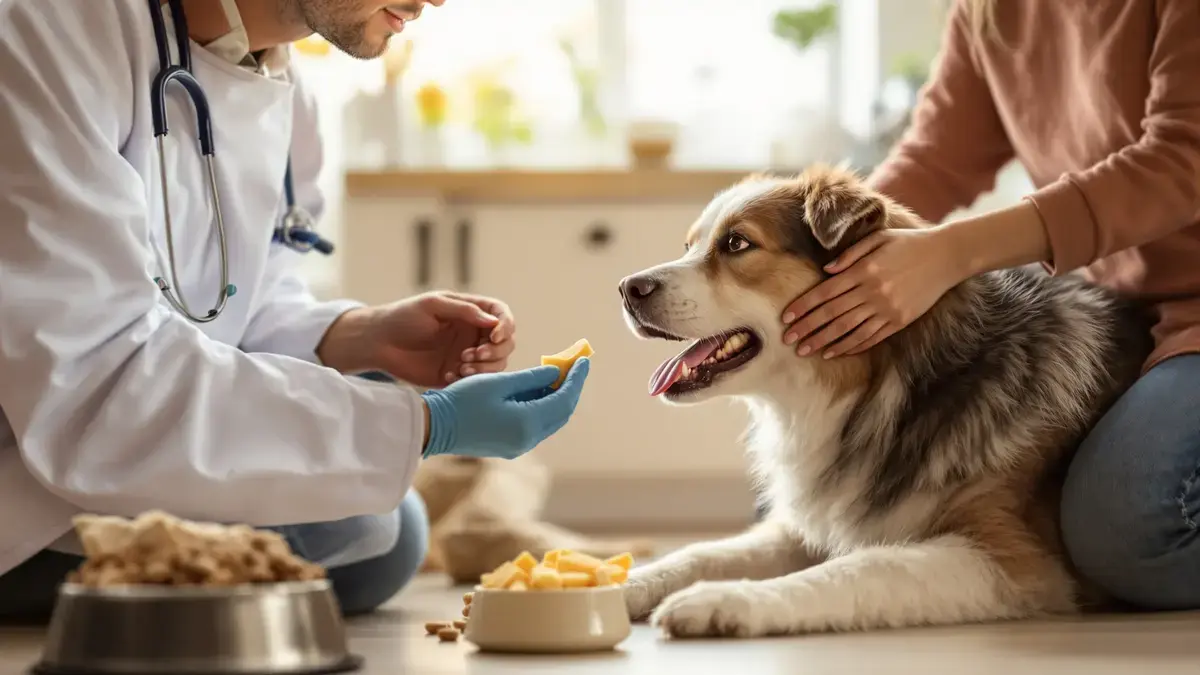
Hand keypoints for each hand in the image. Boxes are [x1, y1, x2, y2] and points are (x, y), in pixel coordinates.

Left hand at [319, 291, 515, 387]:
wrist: (379, 343)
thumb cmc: (403, 316)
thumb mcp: (433, 305)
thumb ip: (464, 310)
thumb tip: (493, 322)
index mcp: (470, 312)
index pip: (501, 315)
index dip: (505, 326)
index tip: (494, 336)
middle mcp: (473, 334)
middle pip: (505, 343)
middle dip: (496, 352)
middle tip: (473, 355)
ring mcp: (466, 355)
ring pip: (495, 364)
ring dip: (485, 368)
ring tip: (462, 368)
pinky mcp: (456, 375)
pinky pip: (476, 382)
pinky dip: (469, 381)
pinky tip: (448, 375)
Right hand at [420, 358, 590, 459]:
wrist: (434, 428)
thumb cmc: (462, 401)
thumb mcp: (498, 383)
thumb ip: (531, 379)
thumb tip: (555, 373)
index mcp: (527, 423)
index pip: (564, 399)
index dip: (576, 379)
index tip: (584, 360)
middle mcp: (527, 439)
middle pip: (561, 412)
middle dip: (570, 388)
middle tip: (574, 365)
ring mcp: (518, 445)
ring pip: (550, 419)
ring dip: (556, 397)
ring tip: (558, 373)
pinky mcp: (509, 445)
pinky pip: (535, 424)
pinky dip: (542, 406)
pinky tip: (538, 388)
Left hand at [780, 227, 965, 357]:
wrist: (946, 256)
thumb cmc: (908, 243)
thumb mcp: (879, 238)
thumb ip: (850, 254)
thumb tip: (826, 271)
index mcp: (864, 271)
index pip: (825, 293)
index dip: (803, 307)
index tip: (786, 318)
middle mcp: (873, 292)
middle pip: (832, 314)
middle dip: (807, 328)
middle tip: (787, 340)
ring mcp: (887, 309)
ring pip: (849, 330)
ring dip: (824, 342)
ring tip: (806, 351)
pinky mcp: (900, 321)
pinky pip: (871, 337)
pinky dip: (852, 346)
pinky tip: (835, 352)